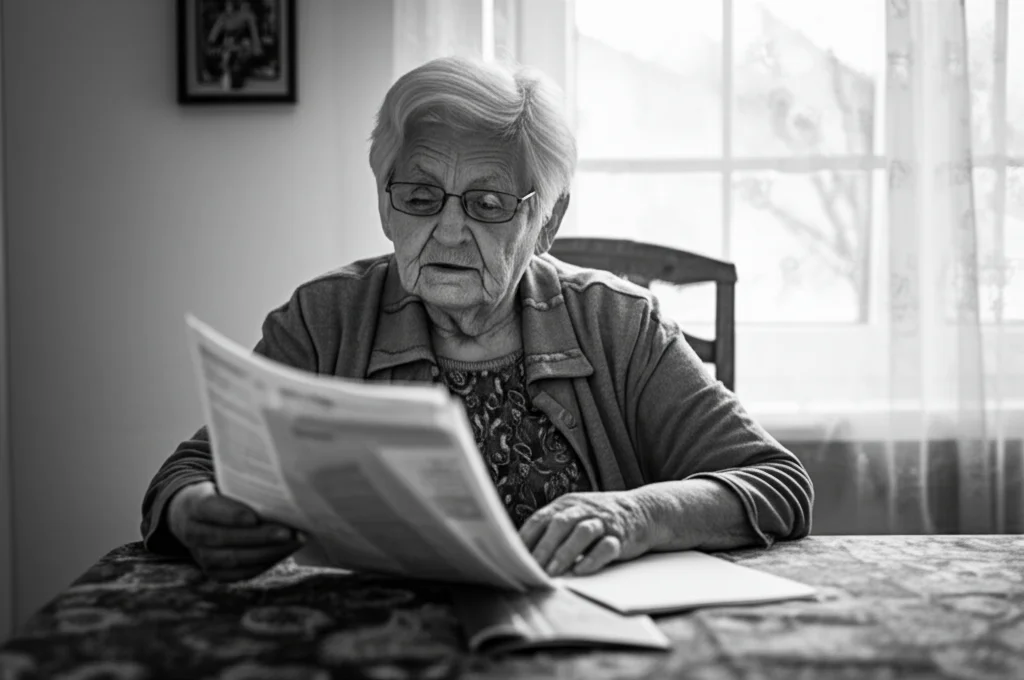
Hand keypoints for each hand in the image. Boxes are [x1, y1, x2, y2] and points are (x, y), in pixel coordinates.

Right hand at [168, 481, 304, 581]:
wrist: (197, 518)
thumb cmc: (222, 495)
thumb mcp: (225, 485)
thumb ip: (244, 487)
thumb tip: (280, 488)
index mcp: (192, 504)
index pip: (208, 508)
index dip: (231, 515)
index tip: (254, 517)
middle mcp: (192, 533)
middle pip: (224, 538)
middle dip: (260, 536)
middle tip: (288, 532)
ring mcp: (201, 556)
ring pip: (235, 559)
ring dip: (268, 552)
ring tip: (295, 541)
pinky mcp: (215, 572)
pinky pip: (242, 572)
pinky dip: (266, 562)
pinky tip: (286, 551)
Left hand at [518, 491, 655, 576]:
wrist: (643, 510)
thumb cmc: (599, 519)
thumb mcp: (574, 515)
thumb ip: (552, 530)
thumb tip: (522, 556)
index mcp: (566, 505)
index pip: (540, 519)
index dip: (526, 538)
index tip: (513, 558)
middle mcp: (583, 509)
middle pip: (560, 524)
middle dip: (544, 548)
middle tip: (532, 569)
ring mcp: (603, 522)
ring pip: (582, 532)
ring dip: (565, 553)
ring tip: (554, 572)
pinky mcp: (621, 536)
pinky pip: (607, 546)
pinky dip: (593, 559)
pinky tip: (582, 570)